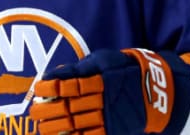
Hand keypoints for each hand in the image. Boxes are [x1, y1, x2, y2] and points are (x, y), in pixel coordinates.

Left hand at [29, 48, 183, 134]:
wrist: (155, 90)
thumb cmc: (121, 70)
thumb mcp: (103, 61)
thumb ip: (78, 68)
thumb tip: (52, 74)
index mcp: (102, 79)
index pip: (72, 84)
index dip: (53, 88)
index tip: (38, 90)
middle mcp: (106, 98)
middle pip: (72, 106)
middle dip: (50, 111)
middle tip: (34, 114)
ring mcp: (110, 116)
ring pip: (80, 124)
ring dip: (58, 127)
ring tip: (42, 128)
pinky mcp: (115, 129)